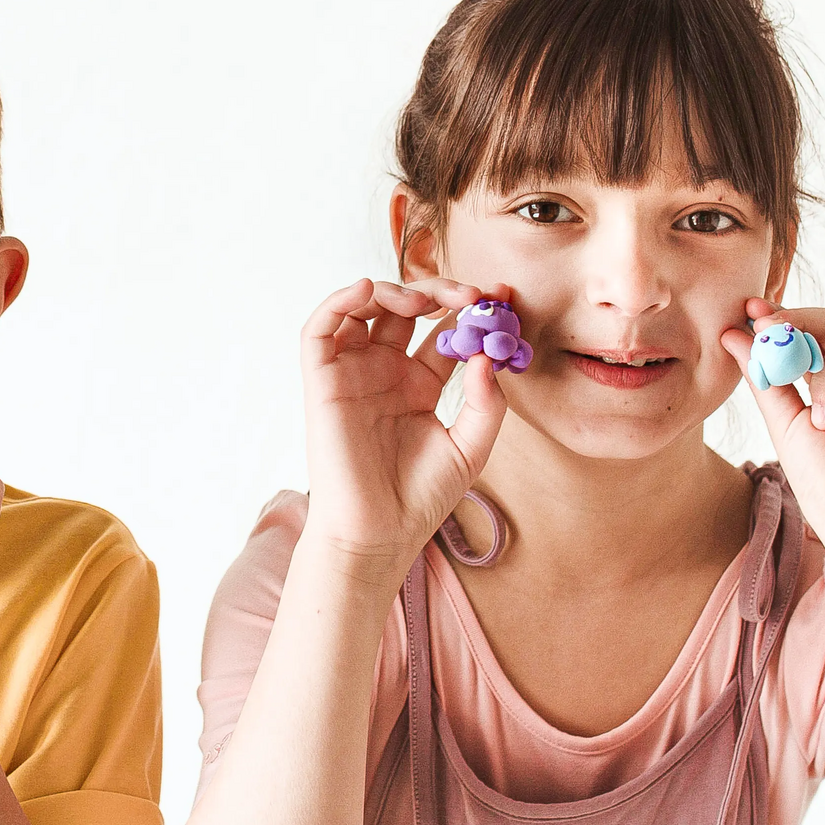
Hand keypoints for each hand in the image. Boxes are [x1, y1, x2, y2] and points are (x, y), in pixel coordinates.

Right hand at [298, 276, 510, 579]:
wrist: (378, 535)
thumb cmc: (420, 499)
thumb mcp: (472, 447)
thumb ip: (486, 402)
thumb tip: (487, 355)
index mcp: (418, 384)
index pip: (444, 330)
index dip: (471, 309)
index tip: (503, 296)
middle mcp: (384, 372)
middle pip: (407, 309)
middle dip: (440, 292)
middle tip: (472, 294)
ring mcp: (353, 373)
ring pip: (363, 308)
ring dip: (394, 290)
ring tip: (427, 301)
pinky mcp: (322, 381)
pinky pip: (321, 329)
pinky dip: (339, 301)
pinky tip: (368, 290)